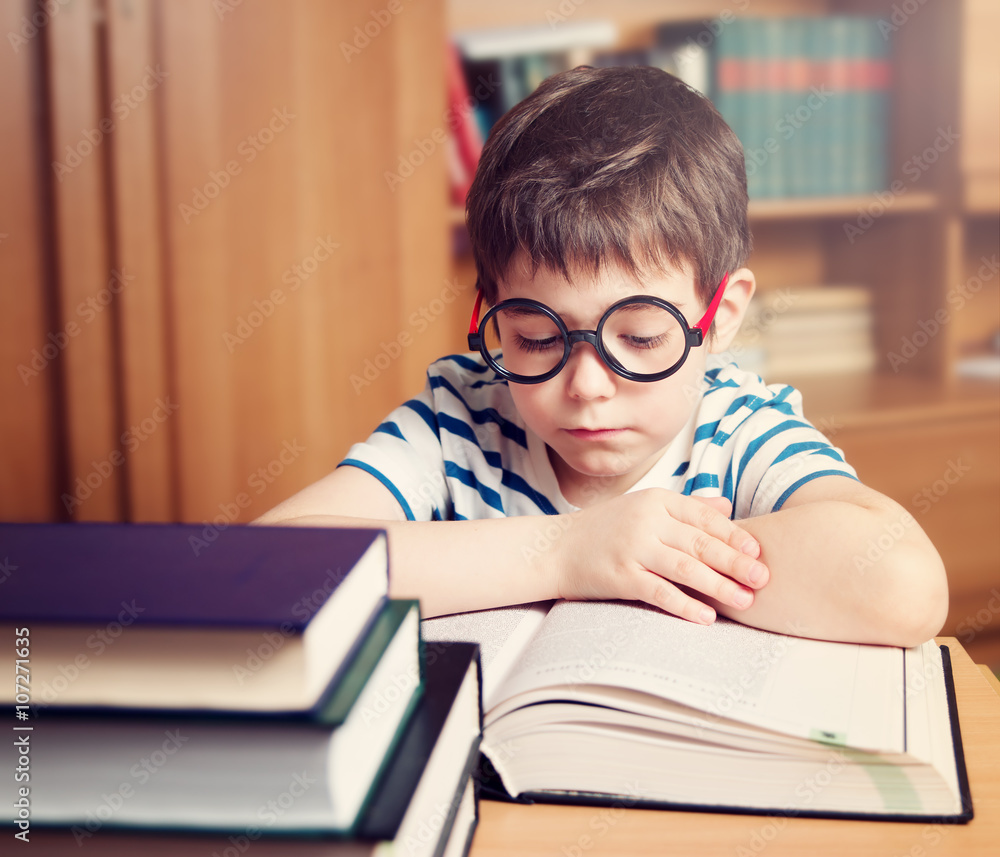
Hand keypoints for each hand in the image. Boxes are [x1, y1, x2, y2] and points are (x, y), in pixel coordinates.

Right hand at [555, 488, 767, 623]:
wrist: (555, 548)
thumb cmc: (605, 529)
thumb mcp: (643, 508)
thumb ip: (686, 507)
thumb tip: (727, 507)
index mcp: (656, 500)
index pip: (704, 517)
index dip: (735, 535)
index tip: (758, 552)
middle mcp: (646, 520)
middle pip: (700, 543)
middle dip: (736, 562)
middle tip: (763, 579)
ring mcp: (632, 548)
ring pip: (686, 568)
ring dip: (719, 585)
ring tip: (744, 601)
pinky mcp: (620, 576)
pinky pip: (659, 592)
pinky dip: (685, 604)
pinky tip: (706, 616)